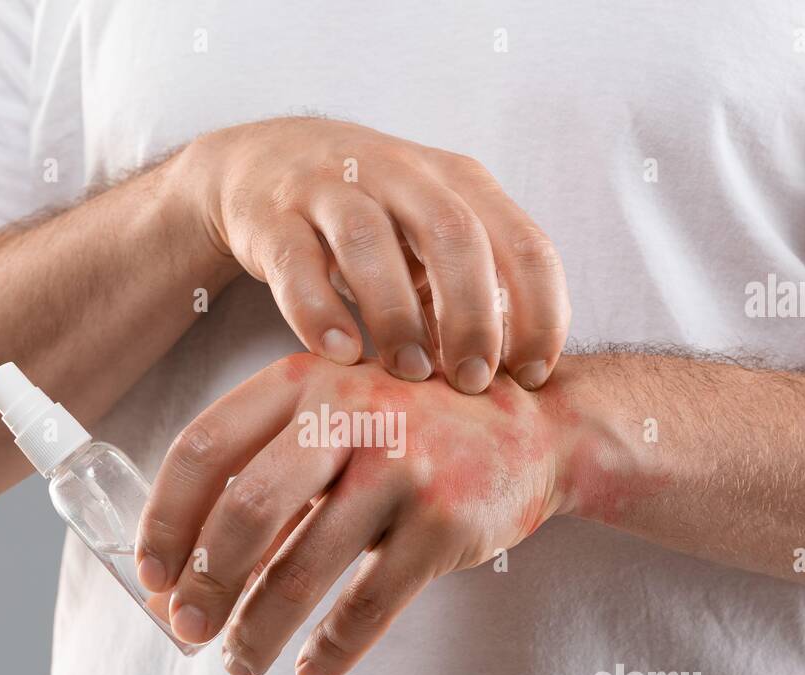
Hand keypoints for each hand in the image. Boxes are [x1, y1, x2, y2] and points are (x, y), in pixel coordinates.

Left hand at [134, 354, 651, 674]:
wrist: (538, 427)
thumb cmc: (414, 429)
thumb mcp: (339, 417)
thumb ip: (273, 471)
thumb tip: (189, 570)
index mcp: (305, 380)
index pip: (204, 448)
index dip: (165, 520)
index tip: (151, 575)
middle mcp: (349, 413)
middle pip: (245, 511)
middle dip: (204, 584)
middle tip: (185, 629)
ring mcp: (402, 466)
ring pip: (302, 570)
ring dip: (257, 631)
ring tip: (238, 663)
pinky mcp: (444, 521)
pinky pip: (369, 605)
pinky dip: (332, 649)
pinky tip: (311, 669)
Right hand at [181, 118, 570, 392]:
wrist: (266, 163)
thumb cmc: (374, 217)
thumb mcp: (434, 235)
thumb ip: (475, 288)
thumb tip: (515, 372)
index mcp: (459, 181)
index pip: (522, 241)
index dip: (539, 312)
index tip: (531, 374)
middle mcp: (402, 173)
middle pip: (454, 236)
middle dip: (472, 316)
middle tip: (473, 381)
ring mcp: (333, 188)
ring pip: (371, 244)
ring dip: (397, 317)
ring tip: (411, 374)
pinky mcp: (273, 216)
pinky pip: (296, 264)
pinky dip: (319, 313)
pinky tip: (341, 355)